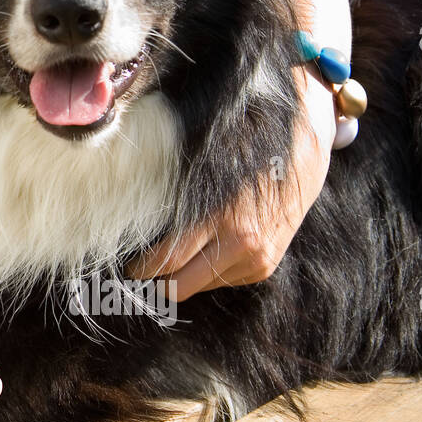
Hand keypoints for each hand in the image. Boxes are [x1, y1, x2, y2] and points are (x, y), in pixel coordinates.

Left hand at [127, 0, 348, 297]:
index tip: (115, 260)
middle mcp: (241, 244)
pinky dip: (201, 271)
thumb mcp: (203, 148)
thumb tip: (114, 181)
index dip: (136, 266)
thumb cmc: (244, 135)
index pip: (164, 261)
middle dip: (148, 278)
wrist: (307, 139)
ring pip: (194, 287)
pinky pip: (219, 280)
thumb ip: (165, 170)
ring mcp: (256, 258)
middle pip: (175, 284)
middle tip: (125, 267)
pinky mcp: (264, 264)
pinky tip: (190, 252)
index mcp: (221, 216)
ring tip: (152, 260)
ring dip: (173, 278)